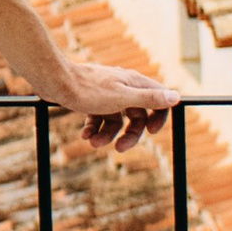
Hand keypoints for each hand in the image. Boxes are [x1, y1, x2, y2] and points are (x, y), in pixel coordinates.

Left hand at [27, 52, 171, 150]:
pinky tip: (85, 136)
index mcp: (134, 83)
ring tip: (93, 143)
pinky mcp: (92, 100)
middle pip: (137, 116)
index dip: (159, 116)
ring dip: (106, 135)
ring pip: (116, 120)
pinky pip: (99, 118)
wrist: (55, 81)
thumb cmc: (88, 89)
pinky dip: (94, 128)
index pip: (159, 100)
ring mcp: (107, 94)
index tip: (152, 132)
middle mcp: (123, 87)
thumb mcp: (122, 98)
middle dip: (129, 134)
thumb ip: (149, 98)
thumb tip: (176, 97)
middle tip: (120, 149)